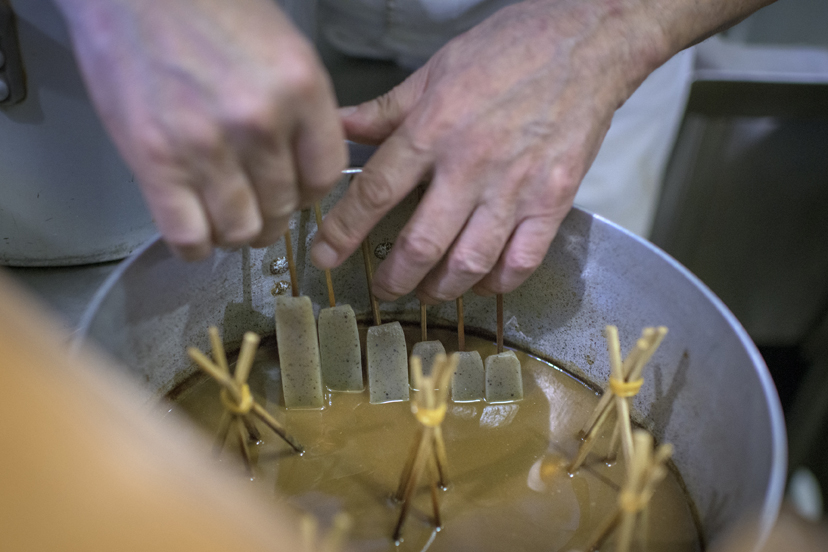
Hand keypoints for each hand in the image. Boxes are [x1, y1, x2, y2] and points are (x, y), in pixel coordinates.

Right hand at [56, 0, 346, 259]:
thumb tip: (310, 158)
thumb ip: (301, 107)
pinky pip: (188, 236)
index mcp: (299, 87)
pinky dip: (196, 246)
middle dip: (273, 214)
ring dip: (237, 233)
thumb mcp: (280, 45)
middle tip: (257, 206)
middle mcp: (259, 122)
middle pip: (282, 207)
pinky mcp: (154, 162)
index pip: (325, 175)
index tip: (296, 192)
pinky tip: (197, 232)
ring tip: (226, 217)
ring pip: (240, 230)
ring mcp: (205, 146)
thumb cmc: (205, 4)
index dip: (310, 193)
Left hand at [311, 0, 663, 302]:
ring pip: (469, 261)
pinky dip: (497, 282)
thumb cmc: (512, 49)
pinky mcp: (554, 200)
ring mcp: (516, 187)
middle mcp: (471, 165)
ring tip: (426, 292)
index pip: (375, 192)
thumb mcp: (436, 70)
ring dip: (441, 288)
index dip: (343, 232)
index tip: (325, 255)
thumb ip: (387, 110)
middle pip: (421, 242)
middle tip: (382, 287)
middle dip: (393, 277)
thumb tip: (341, 127)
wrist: (587, 42)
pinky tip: (482, 282)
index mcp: (434, 129)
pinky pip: (522, 259)